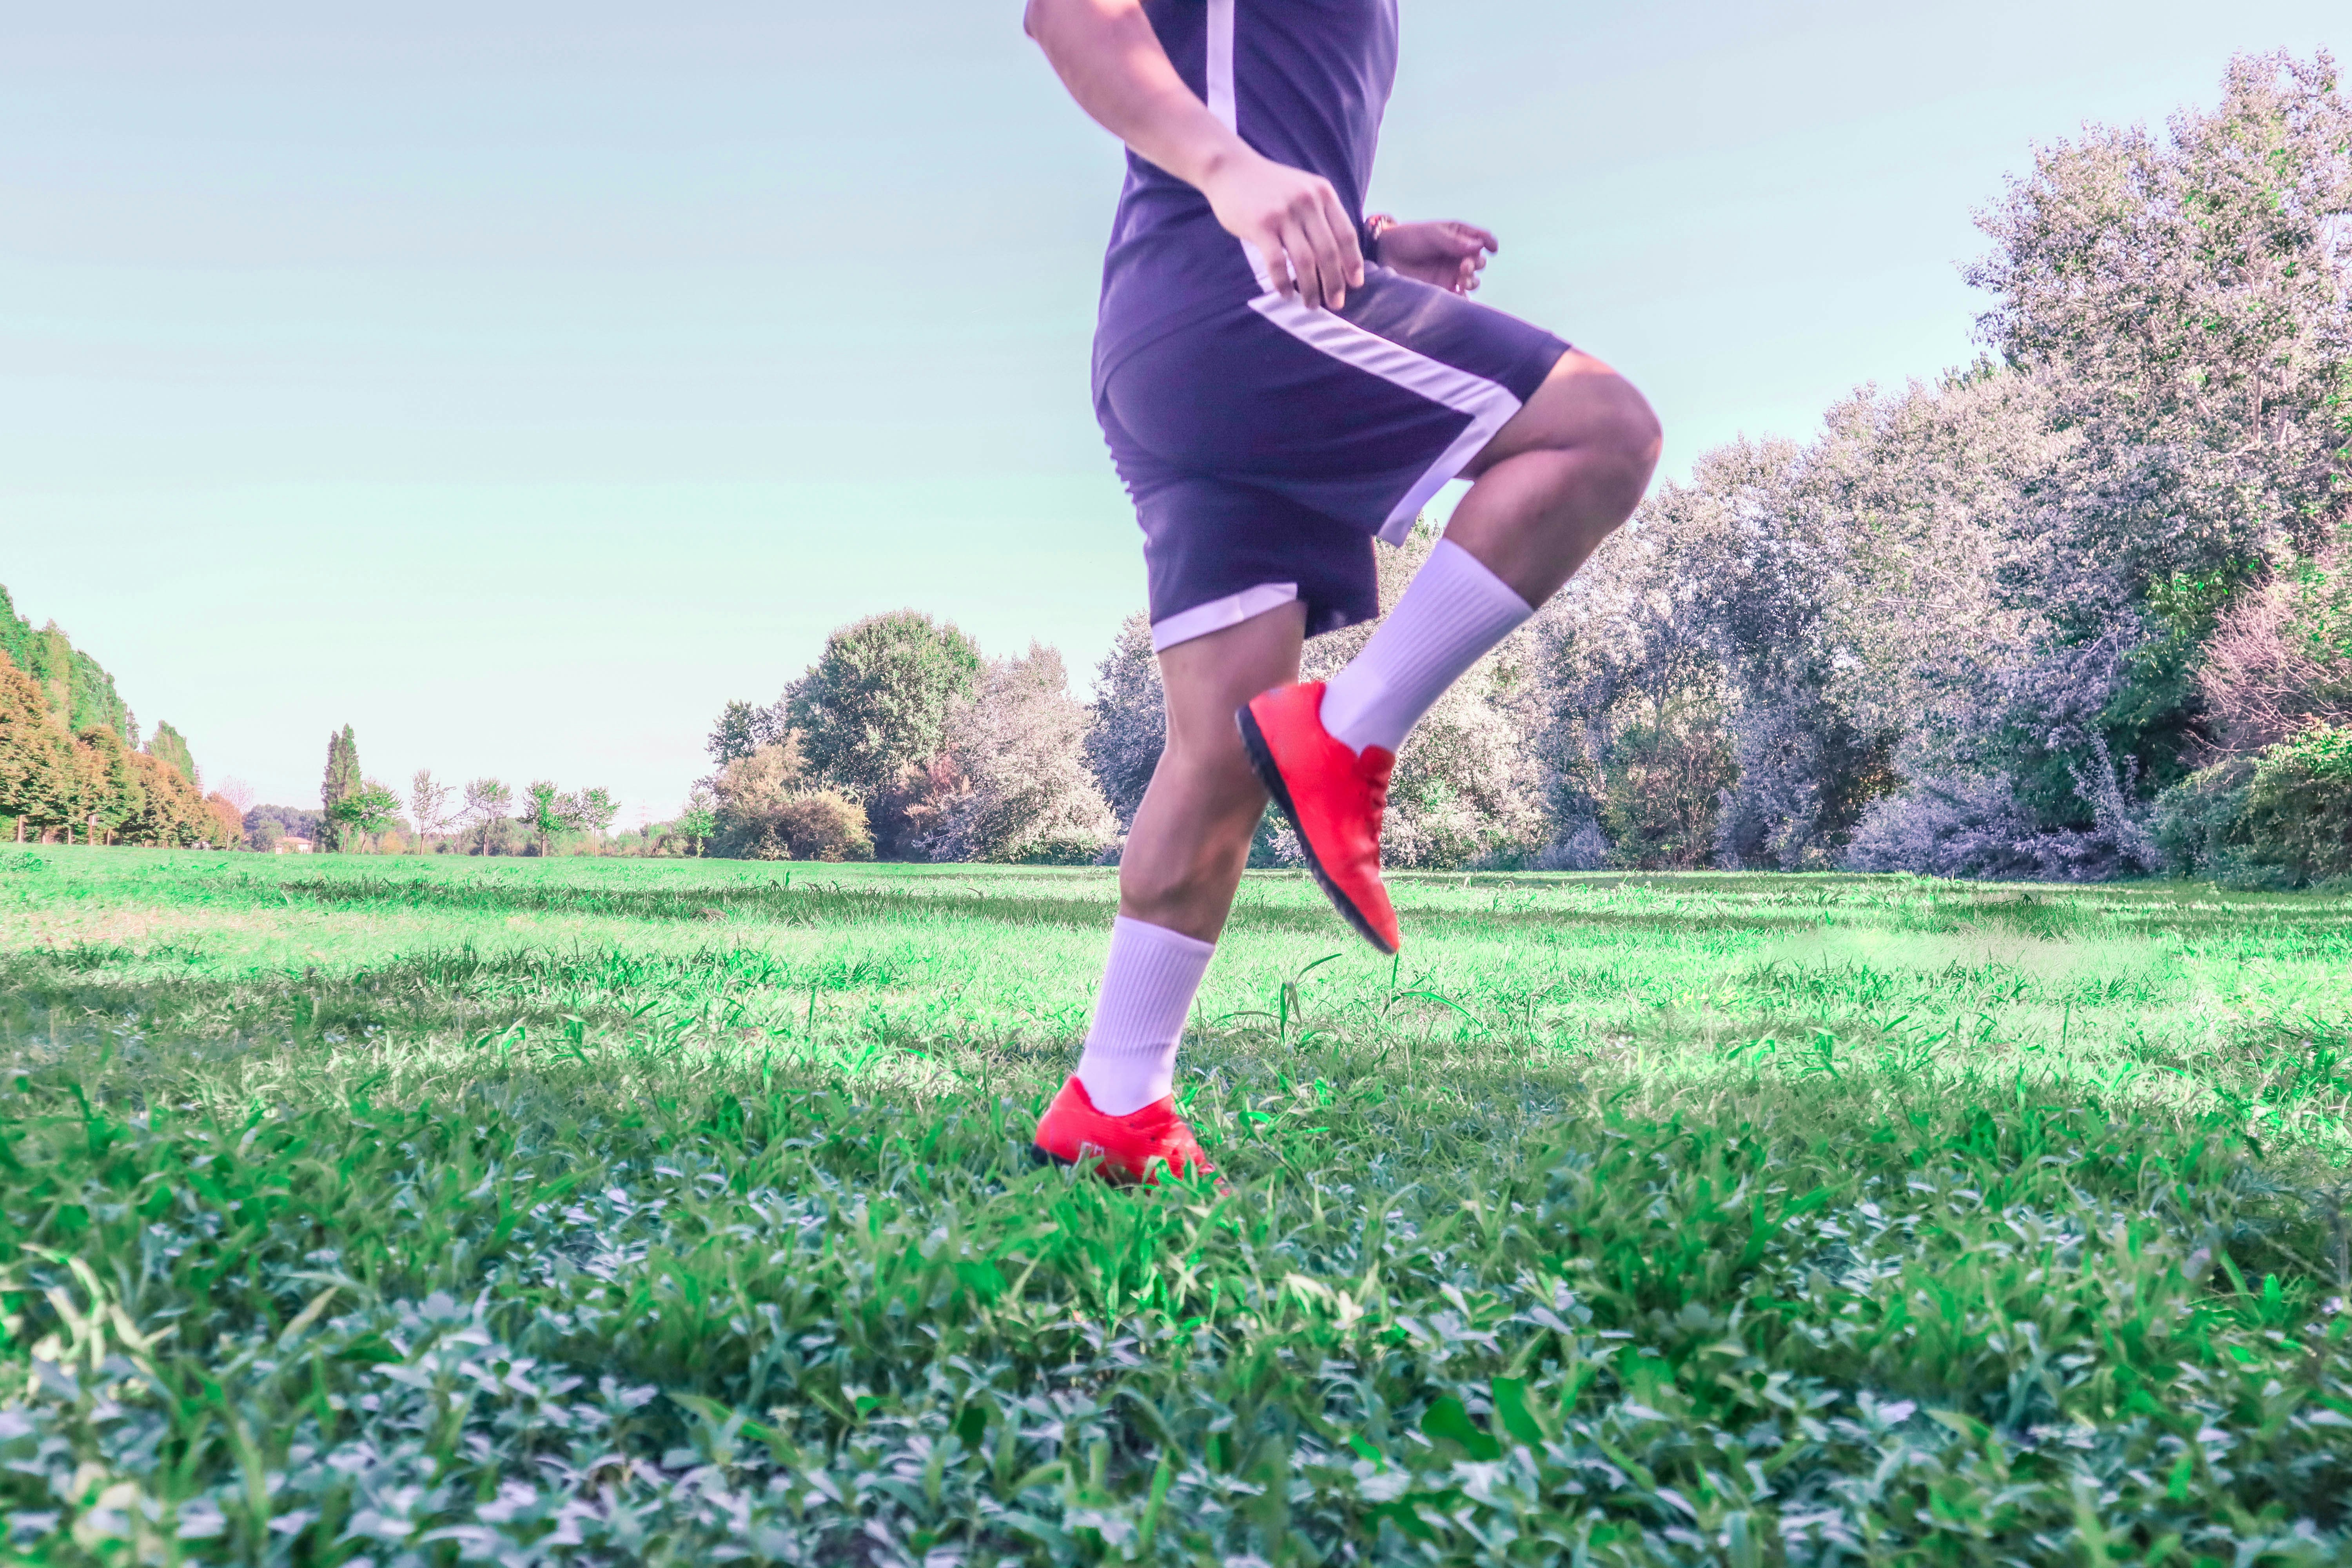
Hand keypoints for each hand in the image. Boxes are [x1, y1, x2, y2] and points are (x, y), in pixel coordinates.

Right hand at [1198, 149, 1363, 309]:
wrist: (1230, 168)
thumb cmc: (1268, 185)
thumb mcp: (1303, 189)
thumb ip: (1320, 213)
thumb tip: (1337, 254)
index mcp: (1323, 194)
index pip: (1346, 234)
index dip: (1353, 262)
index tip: (1355, 284)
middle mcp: (1308, 202)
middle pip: (1329, 252)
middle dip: (1335, 283)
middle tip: (1336, 303)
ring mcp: (1284, 213)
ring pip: (1305, 261)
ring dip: (1310, 288)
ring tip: (1311, 305)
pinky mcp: (1261, 225)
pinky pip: (1277, 262)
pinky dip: (1283, 282)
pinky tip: (1285, 294)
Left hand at [1374, 220, 1496, 293]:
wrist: (1385, 255)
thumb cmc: (1408, 238)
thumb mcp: (1432, 234)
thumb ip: (1454, 241)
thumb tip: (1478, 246)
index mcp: (1458, 237)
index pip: (1480, 239)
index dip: (1489, 243)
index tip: (1492, 248)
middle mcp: (1457, 256)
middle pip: (1478, 261)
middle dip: (1477, 264)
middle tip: (1465, 266)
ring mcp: (1450, 274)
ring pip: (1472, 280)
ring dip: (1472, 280)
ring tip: (1462, 279)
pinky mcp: (1442, 289)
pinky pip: (1459, 297)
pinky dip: (1463, 299)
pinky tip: (1460, 296)